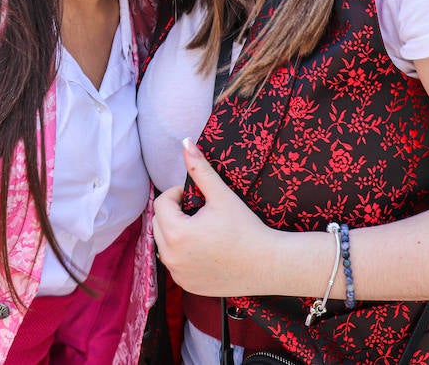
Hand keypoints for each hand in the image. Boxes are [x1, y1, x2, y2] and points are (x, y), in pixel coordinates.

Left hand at [153, 139, 280, 297]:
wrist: (268, 265)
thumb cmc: (246, 228)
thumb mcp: (221, 196)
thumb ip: (200, 169)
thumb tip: (185, 142)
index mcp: (176, 233)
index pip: (161, 203)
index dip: (178, 194)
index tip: (198, 197)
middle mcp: (171, 257)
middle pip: (159, 223)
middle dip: (175, 214)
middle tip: (201, 212)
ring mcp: (178, 274)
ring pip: (165, 244)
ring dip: (177, 233)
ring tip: (204, 230)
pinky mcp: (187, 285)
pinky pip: (175, 263)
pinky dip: (184, 254)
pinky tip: (206, 249)